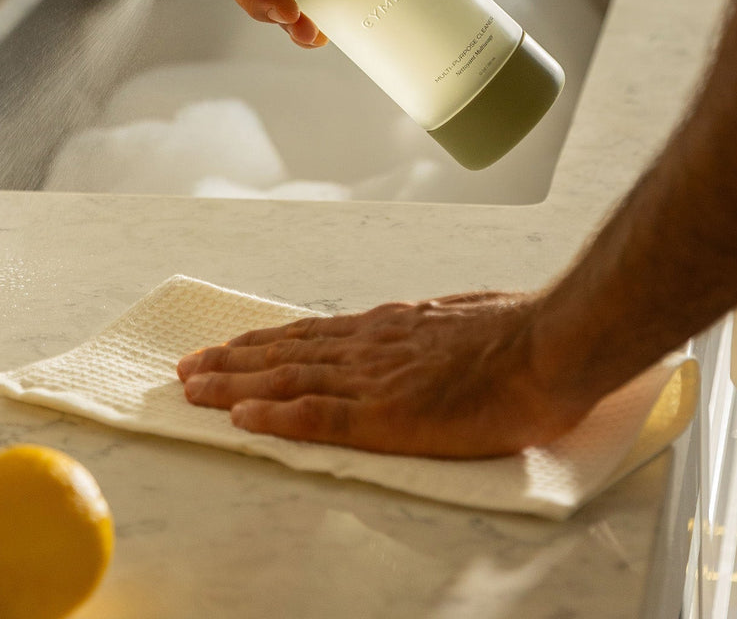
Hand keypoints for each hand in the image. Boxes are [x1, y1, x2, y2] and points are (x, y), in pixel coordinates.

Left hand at [176, 292, 594, 456]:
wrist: (547, 345)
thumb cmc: (518, 334)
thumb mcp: (464, 318)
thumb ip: (431, 332)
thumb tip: (424, 337)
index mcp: (390, 327)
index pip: (313, 334)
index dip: (267, 342)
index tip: (232, 345)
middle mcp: (371, 346)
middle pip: (287, 353)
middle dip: (234, 360)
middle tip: (189, 366)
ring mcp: (375, 378)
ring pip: (289, 379)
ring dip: (236, 384)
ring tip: (195, 387)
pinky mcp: (388, 414)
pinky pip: (319, 416)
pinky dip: (275, 416)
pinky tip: (243, 418)